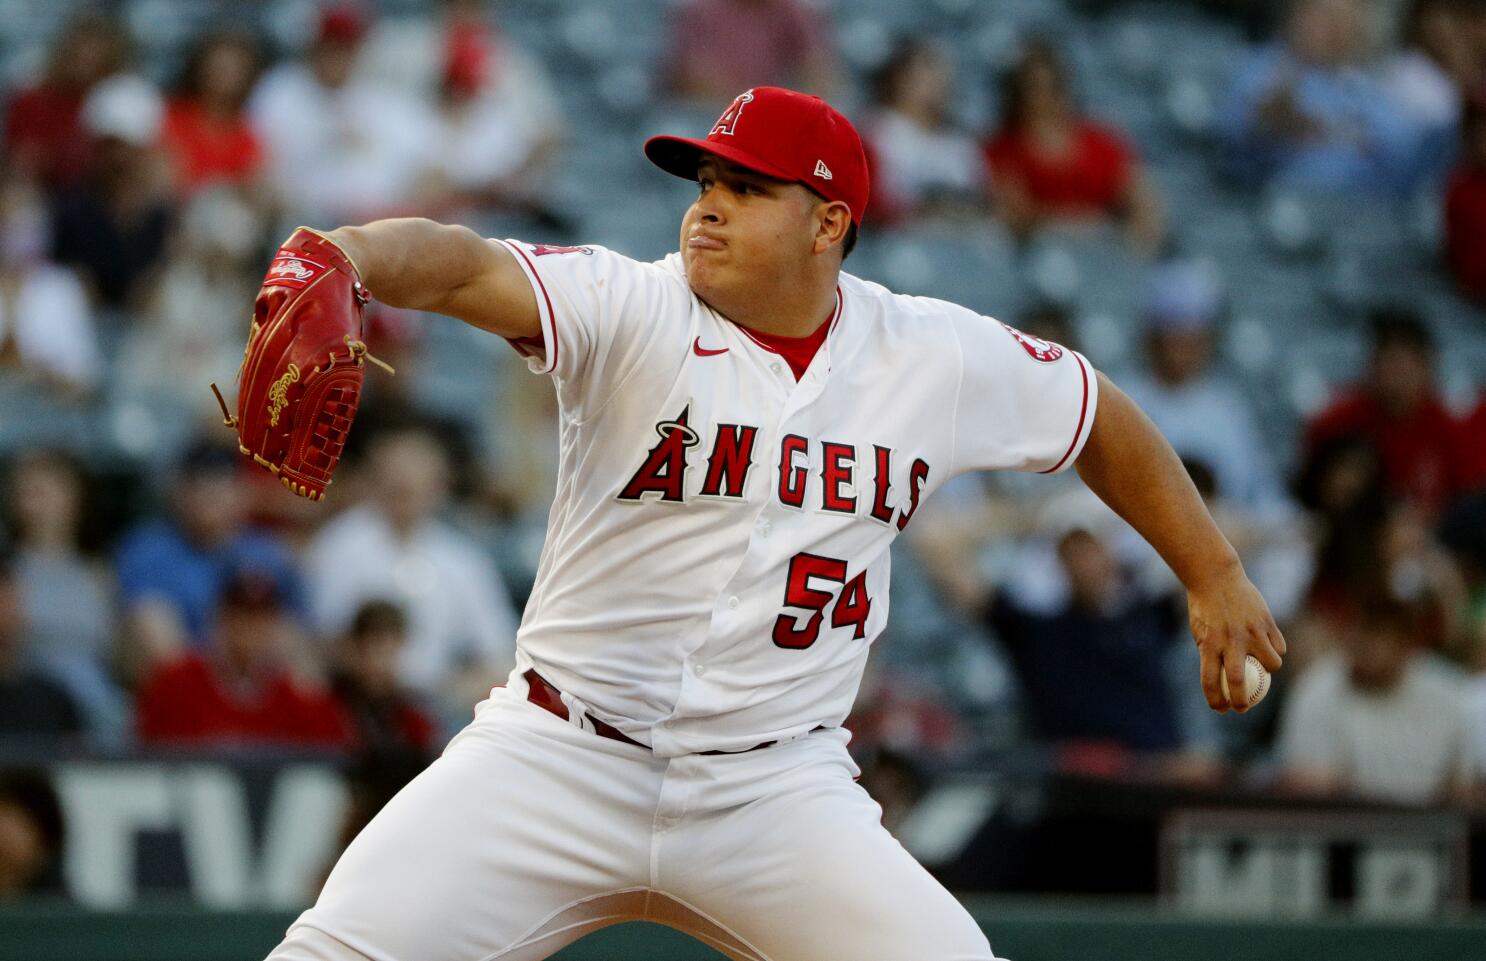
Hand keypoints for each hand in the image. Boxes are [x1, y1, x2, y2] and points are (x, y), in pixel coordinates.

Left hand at [1187, 569, 1285, 712]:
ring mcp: (1252, 631)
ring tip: (1262, 670)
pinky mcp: (1267, 622)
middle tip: (1243, 707)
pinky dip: (1277, 652)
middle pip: (1238, 680)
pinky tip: (1270, 649)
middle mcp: (1231, 639)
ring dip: (1269, 672)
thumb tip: (1220, 679)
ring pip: (1272, 664)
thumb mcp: (1200, 630)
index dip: (1216, 700)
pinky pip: (1279, 646)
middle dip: (1242, 700)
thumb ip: (1210, 652)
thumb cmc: (1205, 606)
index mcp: (1209, 643)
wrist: (1216, 576)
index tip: (1221, 709)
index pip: (1210, 680)